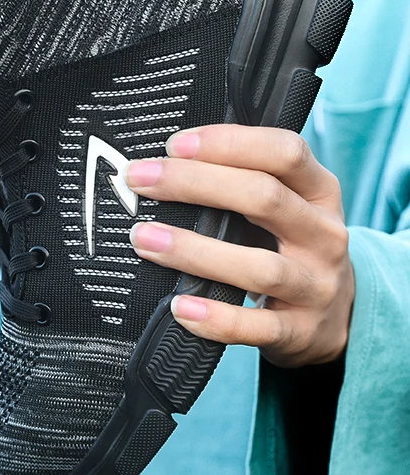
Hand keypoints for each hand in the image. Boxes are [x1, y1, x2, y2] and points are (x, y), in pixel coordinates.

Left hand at [126, 125, 353, 367]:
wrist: (334, 318)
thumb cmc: (288, 245)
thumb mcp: (286, 205)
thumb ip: (241, 182)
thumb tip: (161, 166)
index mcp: (320, 192)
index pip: (283, 152)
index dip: (228, 143)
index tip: (174, 144)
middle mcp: (325, 235)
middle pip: (264, 198)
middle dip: (194, 183)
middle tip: (140, 180)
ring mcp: (316, 286)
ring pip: (259, 268)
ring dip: (194, 251)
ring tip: (144, 239)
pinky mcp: (301, 331)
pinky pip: (257, 327)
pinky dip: (216, 318)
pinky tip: (179, 306)